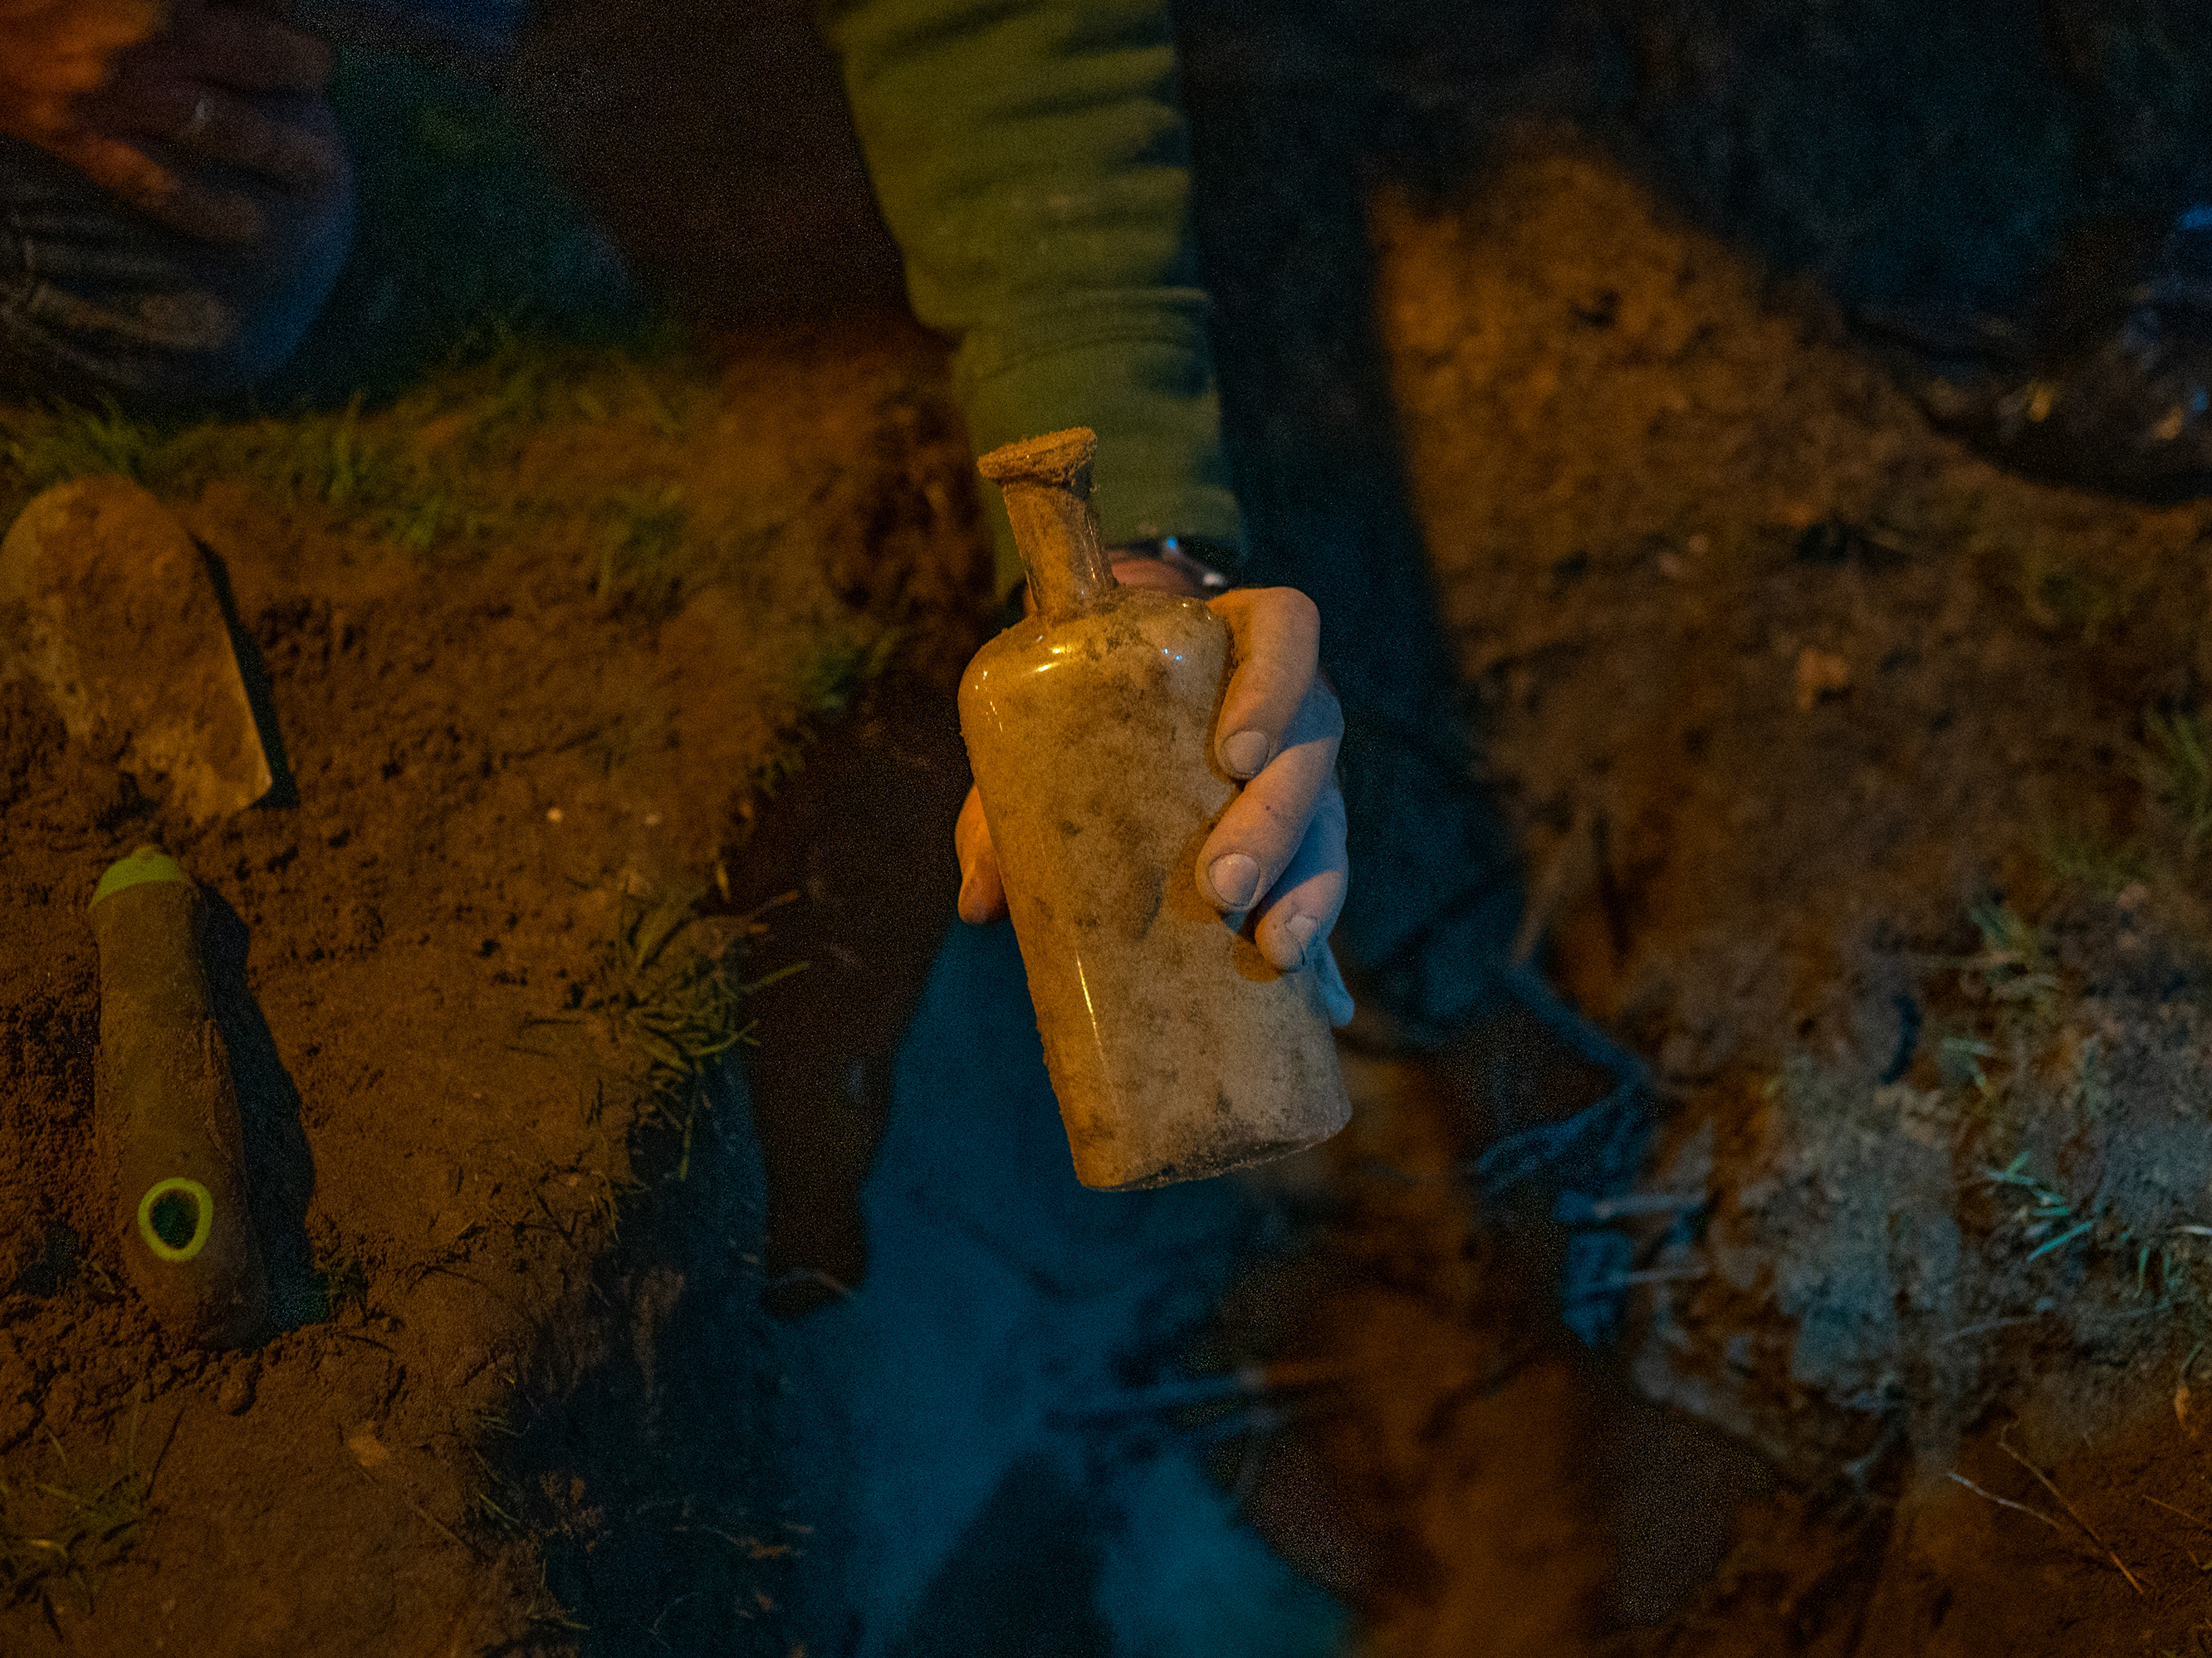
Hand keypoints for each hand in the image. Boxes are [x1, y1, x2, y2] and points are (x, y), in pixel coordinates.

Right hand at [0, 0, 341, 244]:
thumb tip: (252, 6)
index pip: (254, 6)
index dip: (286, 18)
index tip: (304, 28)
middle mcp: (145, 40)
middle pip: (256, 58)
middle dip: (302, 70)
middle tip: (320, 75)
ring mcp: (115, 94)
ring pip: (227, 129)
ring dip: (283, 149)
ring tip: (319, 166)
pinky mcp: (77, 137)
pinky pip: (158, 186)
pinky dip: (208, 211)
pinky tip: (249, 226)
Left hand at [955, 556, 1355, 1025]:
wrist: (1123, 714)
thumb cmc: (1088, 710)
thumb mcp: (1046, 731)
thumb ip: (1008, 802)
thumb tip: (981, 900)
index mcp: (1241, 642)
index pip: (1287, 630)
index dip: (1273, 685)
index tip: (1234, 753)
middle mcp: (1294, 704)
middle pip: (1311, 747)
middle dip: (1274, 821)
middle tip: (1221, 884)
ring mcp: (1307, 774)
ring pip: (1330, 824)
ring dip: (1310, 888)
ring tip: (1275, 947)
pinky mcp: (1307, 840)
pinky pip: (1326, 884)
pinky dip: (1318, 936)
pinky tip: (1315, 994)